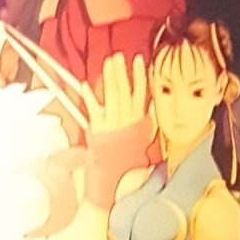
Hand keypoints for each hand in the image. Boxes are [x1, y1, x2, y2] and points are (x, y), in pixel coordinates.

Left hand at [80, 51, 153, 207]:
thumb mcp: (143, 141)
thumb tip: (152, 107)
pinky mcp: (98, 131)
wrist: (115, 183)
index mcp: (139, 122)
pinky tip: (86, 84)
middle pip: (125, 90)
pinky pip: (93, 110)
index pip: (140, 93)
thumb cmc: (128, 165)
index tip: (137, 61)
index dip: (139, 76)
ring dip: (110, 78)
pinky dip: (90, 97)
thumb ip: (147, 123)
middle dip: (121, 72)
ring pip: (113, 95)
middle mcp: (127, 121)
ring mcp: (112, 124)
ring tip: (108, 63)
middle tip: (117, 56)